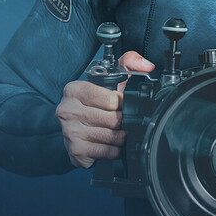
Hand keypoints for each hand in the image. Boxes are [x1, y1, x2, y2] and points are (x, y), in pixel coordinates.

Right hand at [58, 50, 154, 168]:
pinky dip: (114, 150)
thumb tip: (147, 66)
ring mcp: (69, 131)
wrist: (73, 129)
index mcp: (74, 89)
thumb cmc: (94, 104)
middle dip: (123, 122)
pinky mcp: (75, 150)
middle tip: (123, 122)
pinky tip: (110, 144)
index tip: (123, 106)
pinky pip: (106, 151)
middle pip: (113, 119)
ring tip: (118, 133)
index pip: (111, 99)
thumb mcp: (108, 79)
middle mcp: (68, 109)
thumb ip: (128, 64)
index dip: (123, 104)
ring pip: (112, 136)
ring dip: (120, 137)